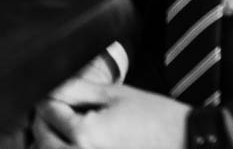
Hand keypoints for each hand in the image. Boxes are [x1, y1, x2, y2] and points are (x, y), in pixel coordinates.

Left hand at [32, 79, 187, 148]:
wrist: (189, 141)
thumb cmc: (157, 119)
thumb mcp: (114, 94)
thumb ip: (76, 90)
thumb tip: (51, 88)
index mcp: (85, 134)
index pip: (48, 113)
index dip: (47, 99)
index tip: (51, 94)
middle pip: (44, 140)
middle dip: (44, 122)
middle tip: (51, 110)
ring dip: (51, 142)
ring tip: (59, 129)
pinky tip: (73, 143)